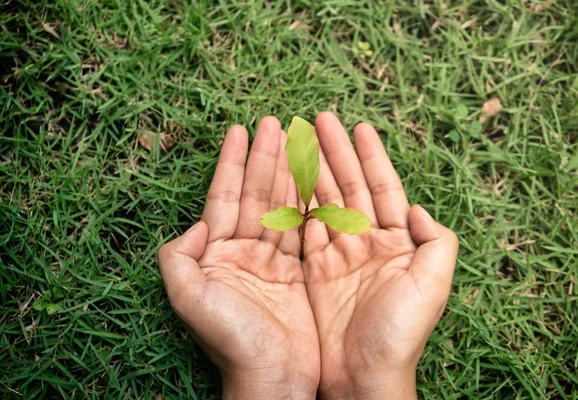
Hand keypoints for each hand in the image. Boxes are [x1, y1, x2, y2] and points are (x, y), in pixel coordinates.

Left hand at [158, 117, 319, 398]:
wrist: (273, 376)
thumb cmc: (232, 341)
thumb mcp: (189, 298)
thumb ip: (178, 256)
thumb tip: (194, 225)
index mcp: (216, 254)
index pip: (225, 196)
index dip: (231, 162)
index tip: (239, 129)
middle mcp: (242, 252)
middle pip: (255, 194)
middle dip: (264, 157)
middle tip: (275, 122)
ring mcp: (270, 262)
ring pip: (280, 206)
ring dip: (286, 172)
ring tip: (295, 139)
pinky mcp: (295, 273)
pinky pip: (301, 228)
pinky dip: (307, 201)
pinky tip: (311, 178)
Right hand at [302, 112, 457, 398]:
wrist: (363, 376)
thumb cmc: (401, 333)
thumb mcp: (433, 286)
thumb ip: (436, 241)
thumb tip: (418, 207)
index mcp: (398, 242)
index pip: (383, 187)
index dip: (371, 156)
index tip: (359, 125)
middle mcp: (368, 242)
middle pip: (349, 186)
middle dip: (335, 152)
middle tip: (318, 120)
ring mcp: (339, 255)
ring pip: (324, 201)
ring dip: (313, 170)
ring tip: (298, 139)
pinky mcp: (315, 270)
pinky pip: (304, 228)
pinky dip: (296, 203)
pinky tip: (287, 179)